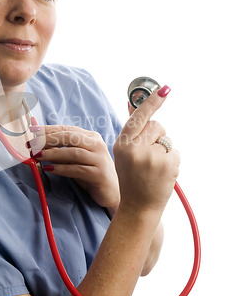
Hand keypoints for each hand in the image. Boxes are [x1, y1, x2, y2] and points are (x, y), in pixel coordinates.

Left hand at [30, 125, 119, 210]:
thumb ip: (62, 150)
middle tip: (32, 144)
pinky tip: (49, 169)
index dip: (49, 129)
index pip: (67, 129)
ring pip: (73, 152)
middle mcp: (97, 145)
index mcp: (91, 137)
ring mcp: (100, 159)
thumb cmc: (91, 173)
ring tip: (37, 156)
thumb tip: (38, 143)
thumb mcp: (76, 159)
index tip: (33, 130)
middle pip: (70, 137)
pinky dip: (61, 169)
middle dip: (49, 139)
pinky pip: (78, 169)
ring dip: (53, 153)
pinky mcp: (99, 174)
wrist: (112, 192)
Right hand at [113, 87, 179, 213]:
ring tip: (153, 167)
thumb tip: (133, 103)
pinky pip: (174, 151)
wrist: (138, 206)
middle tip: (149, 154)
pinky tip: (162, 173)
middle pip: (156, 125)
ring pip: (166, 139)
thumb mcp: (124, 153)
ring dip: (163, 149)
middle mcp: (134, 149)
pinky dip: (171, 161)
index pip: (138, 117)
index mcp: (121, 144)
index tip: (164, 90)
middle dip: (157, 136)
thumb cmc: (131, 178)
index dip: (151, 102)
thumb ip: (132, 130)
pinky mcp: (166, 164)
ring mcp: (151, 157)